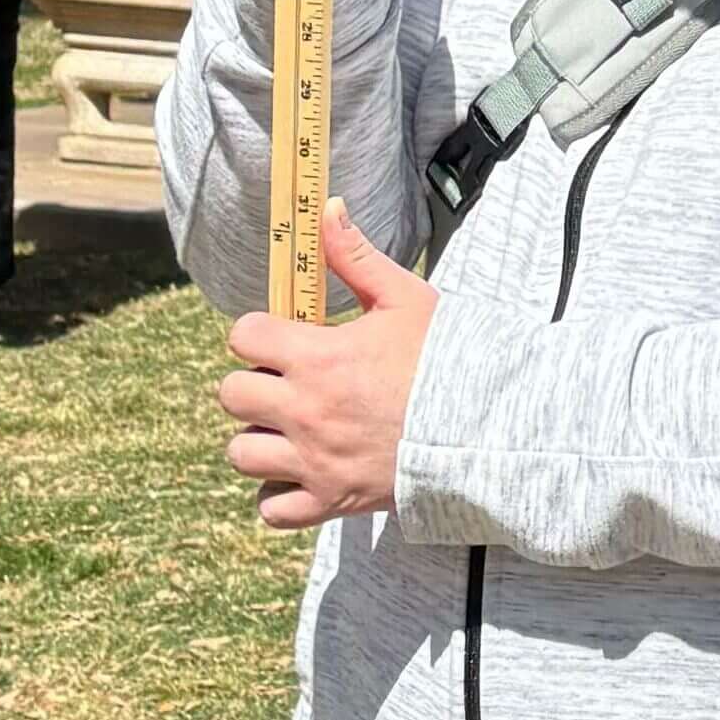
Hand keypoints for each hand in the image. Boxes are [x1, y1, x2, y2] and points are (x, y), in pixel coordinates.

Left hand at [220, 208, 436, 529]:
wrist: (489, 427)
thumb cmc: (449, 360)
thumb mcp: (406, 299)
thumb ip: (356, 257)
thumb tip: (326, 208)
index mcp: (319, 358)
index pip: (244, 336)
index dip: (258, 333)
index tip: (280, 338)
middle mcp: (307, 412)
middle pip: (231, 395)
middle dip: (252, 386)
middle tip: (286, 385)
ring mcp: (315, 461)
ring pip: (242, 454)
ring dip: (259, 440)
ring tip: (290, 430)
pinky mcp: (331, 501)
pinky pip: (272, 510)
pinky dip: (278, 495)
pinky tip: (299, 473)